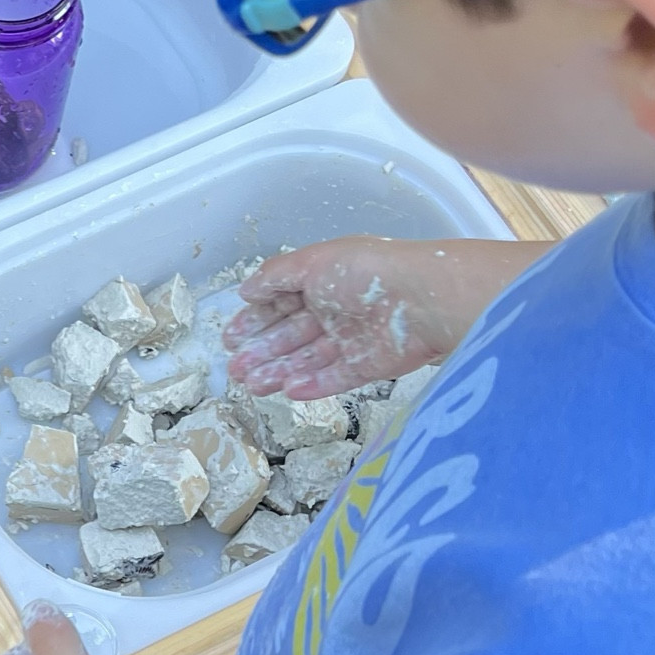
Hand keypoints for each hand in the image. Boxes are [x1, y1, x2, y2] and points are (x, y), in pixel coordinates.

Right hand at [223, 236, 546, 396]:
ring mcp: (353, 338)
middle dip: (262, 351)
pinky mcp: (369, 365)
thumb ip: (275, 277)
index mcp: (323, 279)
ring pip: (308, 359)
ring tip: (251, 385)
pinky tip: (288, 391)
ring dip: (279, 371)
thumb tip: (246, 290)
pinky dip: (312, 385)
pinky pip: (335, 377)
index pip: (282, 301)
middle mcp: (336, 308)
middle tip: (235, 369)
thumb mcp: (313, 263)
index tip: (231, 338)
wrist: (423, 300)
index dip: (255, 319)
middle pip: (292, 334)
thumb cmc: (365, 272)